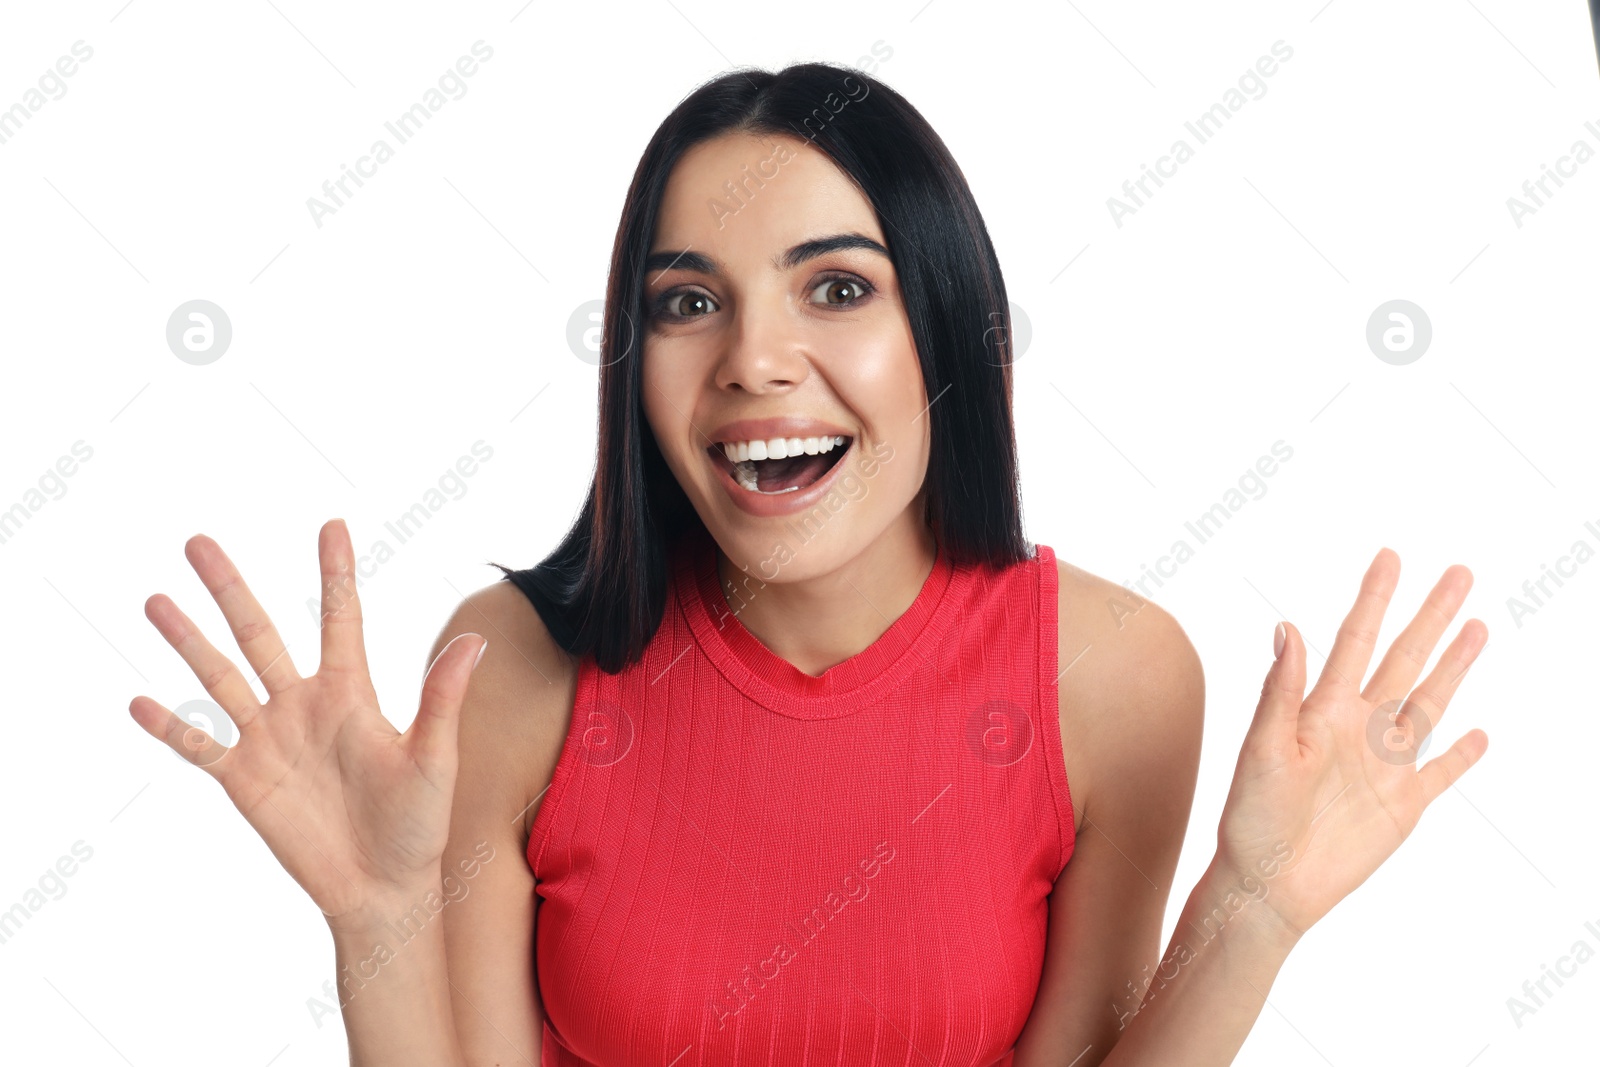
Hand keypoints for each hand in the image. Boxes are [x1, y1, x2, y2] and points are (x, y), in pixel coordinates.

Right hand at [129, 519, 486, 925]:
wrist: (383, 888)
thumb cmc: (419, 824)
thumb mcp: (435, 758)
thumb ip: (442, 700)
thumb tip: (474, 642)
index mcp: (352, 693)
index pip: (340, 618)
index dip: (335, 573)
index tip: (332, 525)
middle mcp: (304, 705)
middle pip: (259, 633)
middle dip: (230, 588)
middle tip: (199, 541)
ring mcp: (269, 739)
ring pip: (220, 677)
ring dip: (188, 641)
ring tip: (157, 601)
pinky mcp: (244, 779)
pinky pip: (200, 746)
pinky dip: (170, 726)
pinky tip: (140, 702)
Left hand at [1215, 548, 1488, 940]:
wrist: (1267, 887)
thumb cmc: (1251, 819)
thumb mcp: (1262, 749)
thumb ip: (1281, 691)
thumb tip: (1287, 626)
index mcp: (1322, 710)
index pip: (1355, 641)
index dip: (1374, 599)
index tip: (1390, 557)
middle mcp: (1357, 729)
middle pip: (1404, 659)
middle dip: (1431, 617)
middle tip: (1460, 573)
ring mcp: (1383, 766)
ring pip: (1428, 704)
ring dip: (1454, 667)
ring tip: (1477, 627)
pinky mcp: (1402, 806)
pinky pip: (1440, 775)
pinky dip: (1462, 757)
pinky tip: (1480, 734)